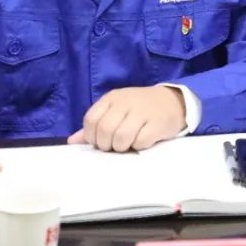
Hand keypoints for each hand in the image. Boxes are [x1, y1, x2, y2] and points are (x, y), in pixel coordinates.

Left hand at [67, 86, 185, 151]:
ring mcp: (142, 111)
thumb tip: (72, 141)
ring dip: (121, 147)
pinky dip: (139, 147)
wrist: (172, 101)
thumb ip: (95, 125)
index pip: (91, 119)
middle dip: (106, 144)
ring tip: (127, 145)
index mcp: (112, 98)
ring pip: (121, 137)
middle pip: (105, 129)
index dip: (92, 136)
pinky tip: (142, 142)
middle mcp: (125, 102)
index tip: (100, 142)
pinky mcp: (157, 123)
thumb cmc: (139, 109)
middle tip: (114, 146)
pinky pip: (140, 141)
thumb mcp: (116, 111)